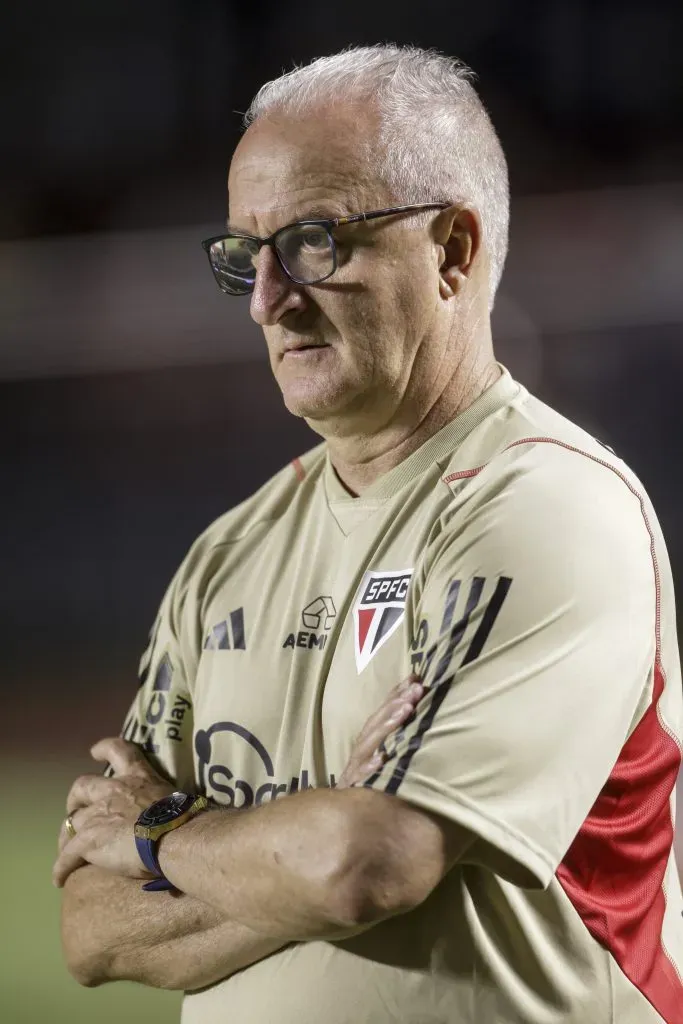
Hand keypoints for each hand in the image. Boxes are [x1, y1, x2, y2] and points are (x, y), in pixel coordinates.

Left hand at [53, 737, 174, 887]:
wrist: (175, 838)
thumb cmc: (185, 818)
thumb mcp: (175, 799)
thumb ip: (163, 803)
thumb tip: (172, 814)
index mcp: (138, 777)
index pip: (119, 750)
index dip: (104, 748)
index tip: (94, 752)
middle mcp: (114, 790)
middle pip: (82, 785)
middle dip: (76, 798)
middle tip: (77, 810)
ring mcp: (98, 814)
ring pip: (71, 822)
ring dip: (69, 835)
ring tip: (68, 850)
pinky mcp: (88, 840)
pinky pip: (67, 856)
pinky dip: (61, 867)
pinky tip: (59, 879)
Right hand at [337, 674, 423, 787]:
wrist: (340, 808)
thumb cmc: (367, 777)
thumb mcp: (382, 753)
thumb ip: (396, 735)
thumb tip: (417, 713)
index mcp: (370, 736)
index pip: (383, 710)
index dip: (397, 693)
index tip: (415, 677)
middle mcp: (363, 745)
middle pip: (378, 720)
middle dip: (397, 703)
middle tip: (417, 689)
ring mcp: (357, 764)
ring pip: (371, 741)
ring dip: (388, 725)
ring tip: (406, 711)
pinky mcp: (354, 784)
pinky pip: (362, 774)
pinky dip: (371, 765)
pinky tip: (382, 758)